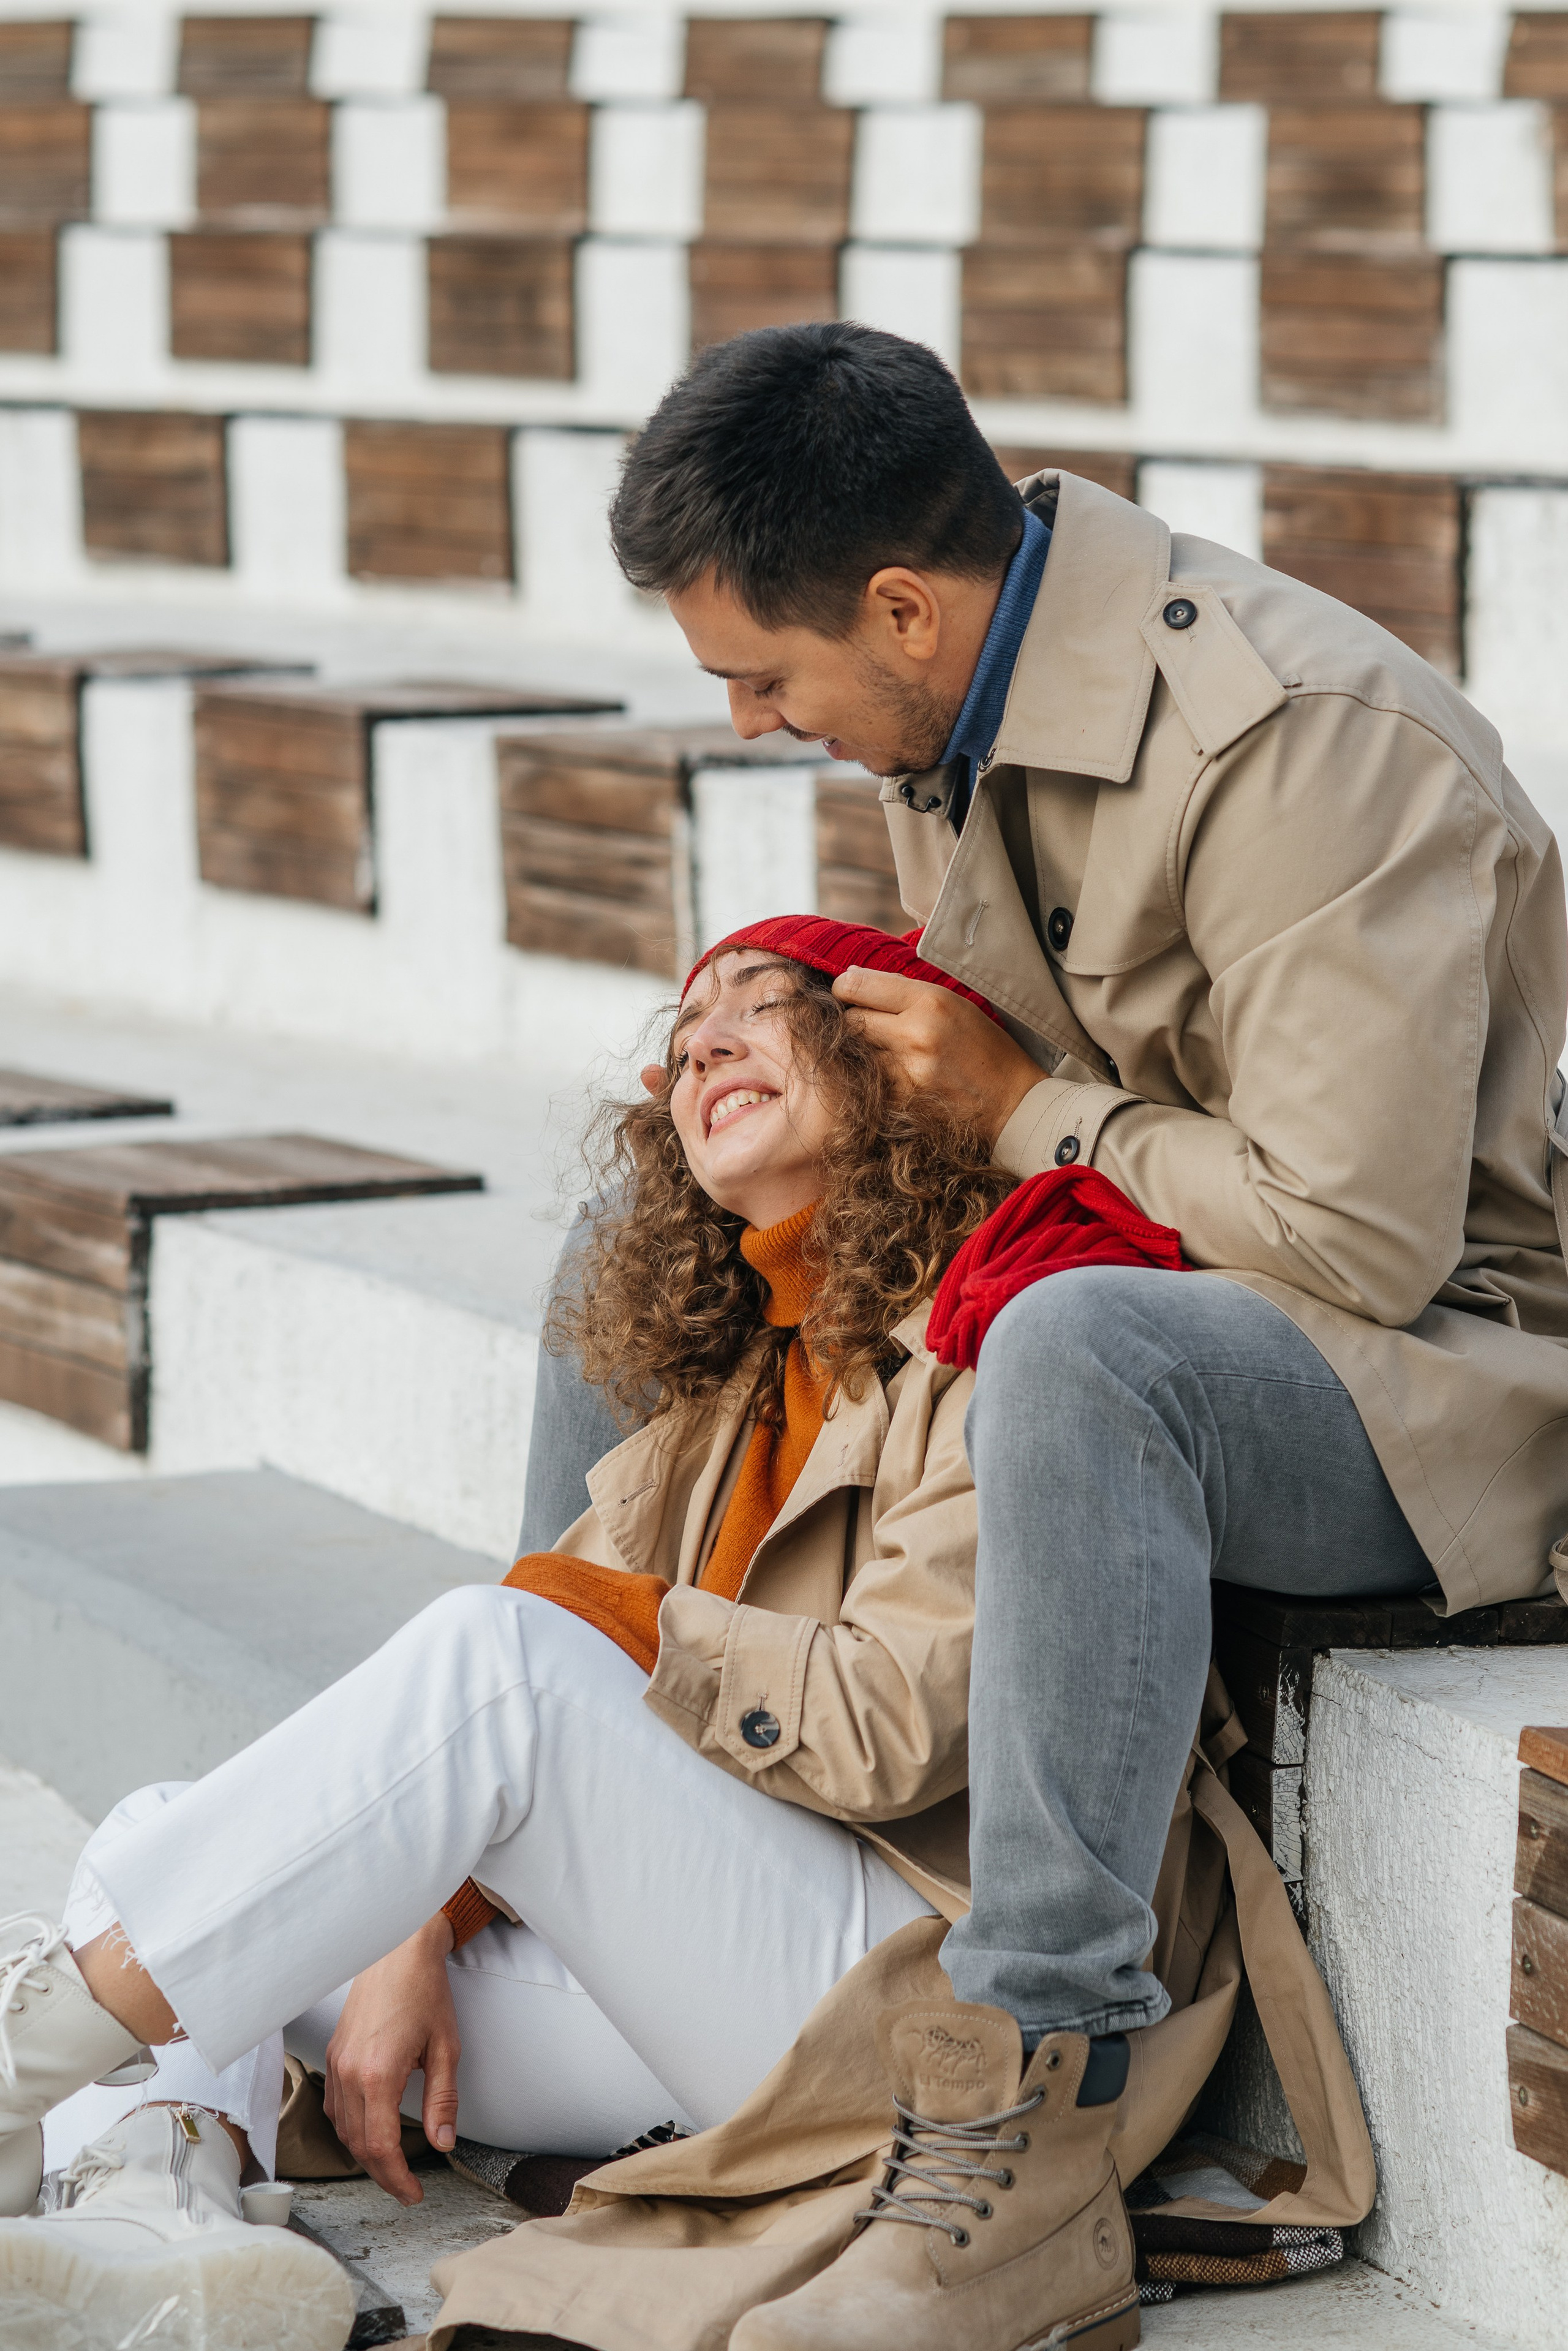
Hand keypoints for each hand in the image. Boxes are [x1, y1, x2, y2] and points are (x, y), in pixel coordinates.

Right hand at [324, 1913, 458, 2205]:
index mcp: (377, 2075)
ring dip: (365, 2154)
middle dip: (383, 2174)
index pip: (381, 2148)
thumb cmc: (425, 1992)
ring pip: (343, 2129)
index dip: (397, 2179)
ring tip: (393, 2166)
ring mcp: (336, 2064)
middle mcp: (349, 2074)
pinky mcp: (333, 2054)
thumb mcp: (446, 2048)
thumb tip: (442, 2143)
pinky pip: (335, 2107)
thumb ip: (442, 2101)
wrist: (397, 1949)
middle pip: (358, 2146)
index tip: (415, 2194)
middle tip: (408, 2188)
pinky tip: (369, 2131)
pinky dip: (351, 2128)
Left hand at [831, 968, 1041, 1143]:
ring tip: (889, 1052)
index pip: (857, 986)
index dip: (844, 989)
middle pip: (851, 1021)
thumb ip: (904, 990)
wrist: (1015, 1103)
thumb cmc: (986, 1049)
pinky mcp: (903, 1101)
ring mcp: (907, 1072)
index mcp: (930, 1002)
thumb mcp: (955, 1004)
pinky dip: (876, 1078)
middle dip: (853, 1021)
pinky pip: (871, 1082)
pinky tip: (898, 1076)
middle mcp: (915, 1034)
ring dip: (864, 1052)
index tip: (846, 993)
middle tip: (868, 1025)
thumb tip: (851, 978)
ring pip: (857, 1054)